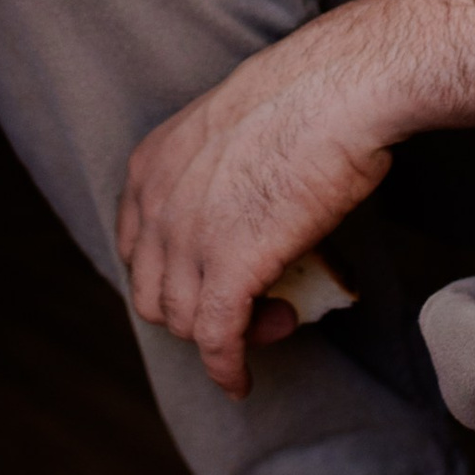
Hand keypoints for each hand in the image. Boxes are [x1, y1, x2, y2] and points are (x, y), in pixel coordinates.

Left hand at [118, 0, 474, 398]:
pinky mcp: (229, 270)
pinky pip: (216, 340)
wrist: (337, 90)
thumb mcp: (233, 130)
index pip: (136, 248)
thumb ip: (218, 173)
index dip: (172, 275)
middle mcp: (154, 205)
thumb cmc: (308, 97)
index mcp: (150, 166)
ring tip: (276, 318)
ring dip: (226, 335)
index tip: (212, 280)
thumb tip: (247, 207)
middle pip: (152, 292)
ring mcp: (187, 241)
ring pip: (182, 321)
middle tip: (253, 301)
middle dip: (196, 310)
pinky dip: (226, 369)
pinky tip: (241, 384)